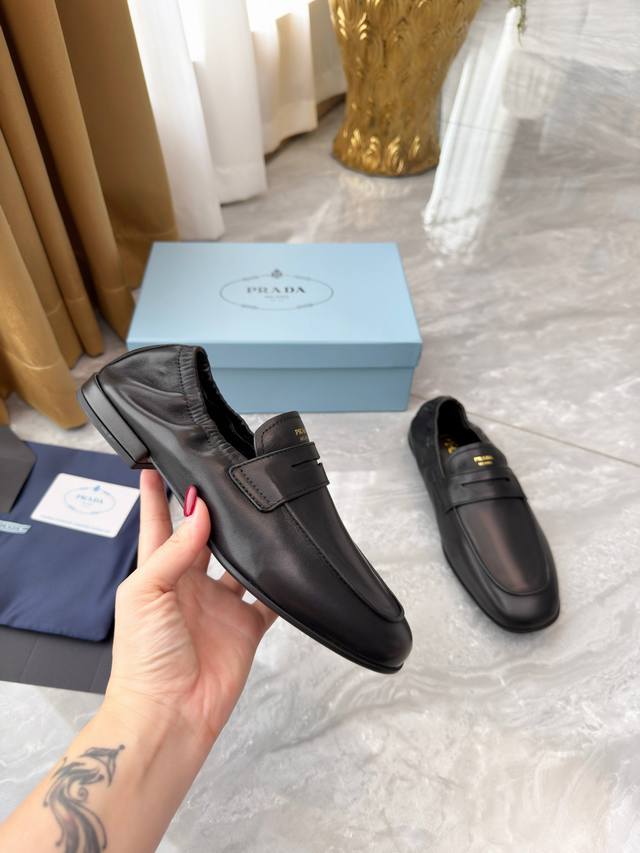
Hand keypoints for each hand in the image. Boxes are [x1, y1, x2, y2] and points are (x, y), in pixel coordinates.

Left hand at [104, 470, 276, 746]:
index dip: (158, 494)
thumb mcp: (147, 593)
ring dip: (249, 542)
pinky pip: (267, 598)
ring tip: (264, 510)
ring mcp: (219, 604)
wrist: (170, 714)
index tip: (159, 461)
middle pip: (203, 537)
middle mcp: (190, 583)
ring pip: (238, 562)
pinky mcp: (246, 626)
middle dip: (213, 510)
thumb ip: (175, 551)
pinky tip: (289, 561)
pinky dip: (279, 583)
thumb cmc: (144, 657)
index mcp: (158, 573)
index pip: (158, 523)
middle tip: (229, 479)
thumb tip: (200, 511)